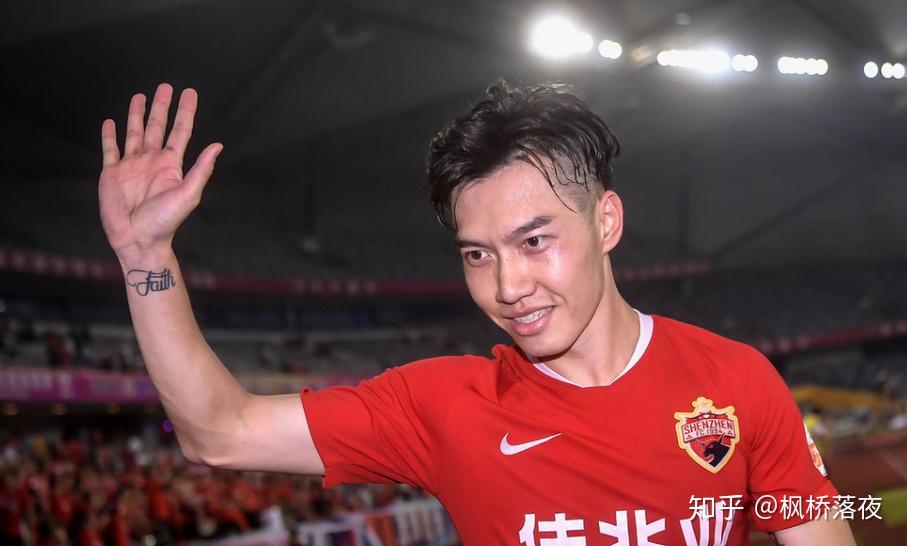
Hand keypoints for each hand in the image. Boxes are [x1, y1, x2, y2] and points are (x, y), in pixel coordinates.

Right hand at [99, 83, 222, 260]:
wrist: (138, 239)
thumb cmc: (165, 221)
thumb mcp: (188, 194)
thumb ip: (201, 169)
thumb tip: (218, 145)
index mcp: (171, 164)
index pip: (181, 131)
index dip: (185, 112)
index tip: (189, 93)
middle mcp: (152, 161)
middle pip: (158, 127)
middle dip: (161, 107)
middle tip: (165, 86)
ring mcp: (131, 166)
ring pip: (134, 133)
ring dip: (137, 115)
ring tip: (139, 96)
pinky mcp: (112, 173)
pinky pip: (110, 149)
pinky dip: (109, 135)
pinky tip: (110, 122)